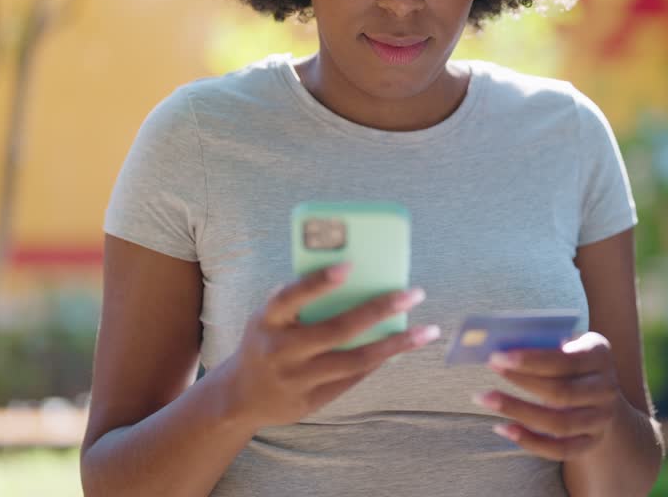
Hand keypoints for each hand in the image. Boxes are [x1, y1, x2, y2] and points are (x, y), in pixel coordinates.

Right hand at [225, 263, 439, 428]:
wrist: (240, 397)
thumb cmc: (266, 340)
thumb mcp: (270, 317)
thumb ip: (301, 301)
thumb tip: (358, 277)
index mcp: (267, 320)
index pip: (291, 297)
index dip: (319, 282)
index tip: (350, 266)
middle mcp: (280, 351)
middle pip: (337, 330)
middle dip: (379, 310)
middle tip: (413, 293)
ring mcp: (296, 380)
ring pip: (354, 360)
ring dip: (394, 344)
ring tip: (426, 330)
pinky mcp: (311, 401)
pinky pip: (353, 378)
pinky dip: (379, 360)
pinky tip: (402, 346)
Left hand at [475, 331, 620, 460]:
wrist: (600, 392)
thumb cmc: (571, 360)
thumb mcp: (565, 343)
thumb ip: (542, 343)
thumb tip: (501, 347)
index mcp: (600, 355)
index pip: (565, 360)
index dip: (530, 360)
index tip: (498, 356)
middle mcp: (606, 388)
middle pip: (561, 392)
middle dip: (521, 382)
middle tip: (490, 369)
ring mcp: (601, 419)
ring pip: (559, 424)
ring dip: (517, 411)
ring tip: (484, 398)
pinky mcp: (591, 442)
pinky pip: (560, 449)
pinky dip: (529, 442)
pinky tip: (502, 428)